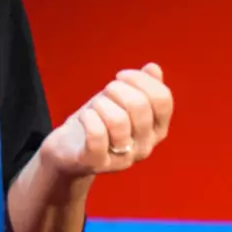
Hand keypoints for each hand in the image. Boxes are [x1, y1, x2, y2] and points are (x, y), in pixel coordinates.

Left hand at [38, 60, 173, 181]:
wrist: (68, 152)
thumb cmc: (99, 122)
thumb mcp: (121, 101)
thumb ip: (141, 86)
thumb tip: (153, 68)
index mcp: (157, 130)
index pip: (163, 99)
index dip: (141, 80)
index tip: (121, 76)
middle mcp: (145, 147)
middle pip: (140, 106)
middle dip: (117, 89)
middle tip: (105, 92)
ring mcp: (122, 159)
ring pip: (117, 120)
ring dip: (100, 104)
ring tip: (94, 108)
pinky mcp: (97, 163)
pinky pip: (96, 135)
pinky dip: (88, 118)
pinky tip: (84, 117)